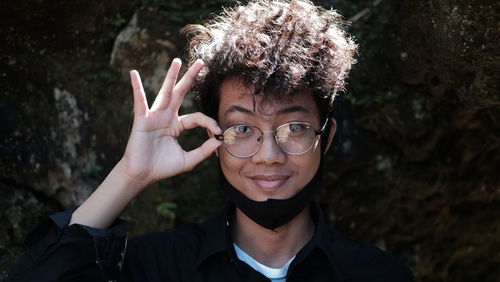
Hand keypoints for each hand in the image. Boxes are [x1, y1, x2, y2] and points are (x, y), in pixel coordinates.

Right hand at [120, 59, 221, 185]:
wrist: (142, 175)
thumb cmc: (162, 167)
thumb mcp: (187, 160)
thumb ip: (203, 151)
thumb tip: (219, 142)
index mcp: (176, 125)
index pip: (197, 117)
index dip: (209, 122)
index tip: (219, 131)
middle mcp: (166, 117)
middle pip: (181, 93)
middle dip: (191, 77)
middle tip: (202, 62)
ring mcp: (154, 117)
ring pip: (165, 93)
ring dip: (171, 76)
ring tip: (178, 61)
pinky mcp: (142, 120)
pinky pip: (140, 102)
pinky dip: (137, 88)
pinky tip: (134, 74)